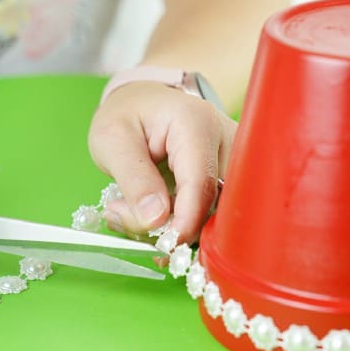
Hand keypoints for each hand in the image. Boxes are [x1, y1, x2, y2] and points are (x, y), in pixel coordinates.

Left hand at [88, 81, 235, 243]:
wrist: (144, 103)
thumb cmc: (128, 116)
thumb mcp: (112, 140)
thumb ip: (134, 180)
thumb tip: (156, 220)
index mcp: (197, 124)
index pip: (201, 184)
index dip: (184, 222)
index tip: (163, 247)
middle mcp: (227, 140)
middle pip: (216, 202)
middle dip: (178, 226)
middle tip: (132, 223)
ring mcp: (237, 159)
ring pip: (218, 211)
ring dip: (181, 226)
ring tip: (136, 215)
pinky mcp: (235, 175)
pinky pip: (216, 210)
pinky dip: (187, 222)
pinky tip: (159, 217)